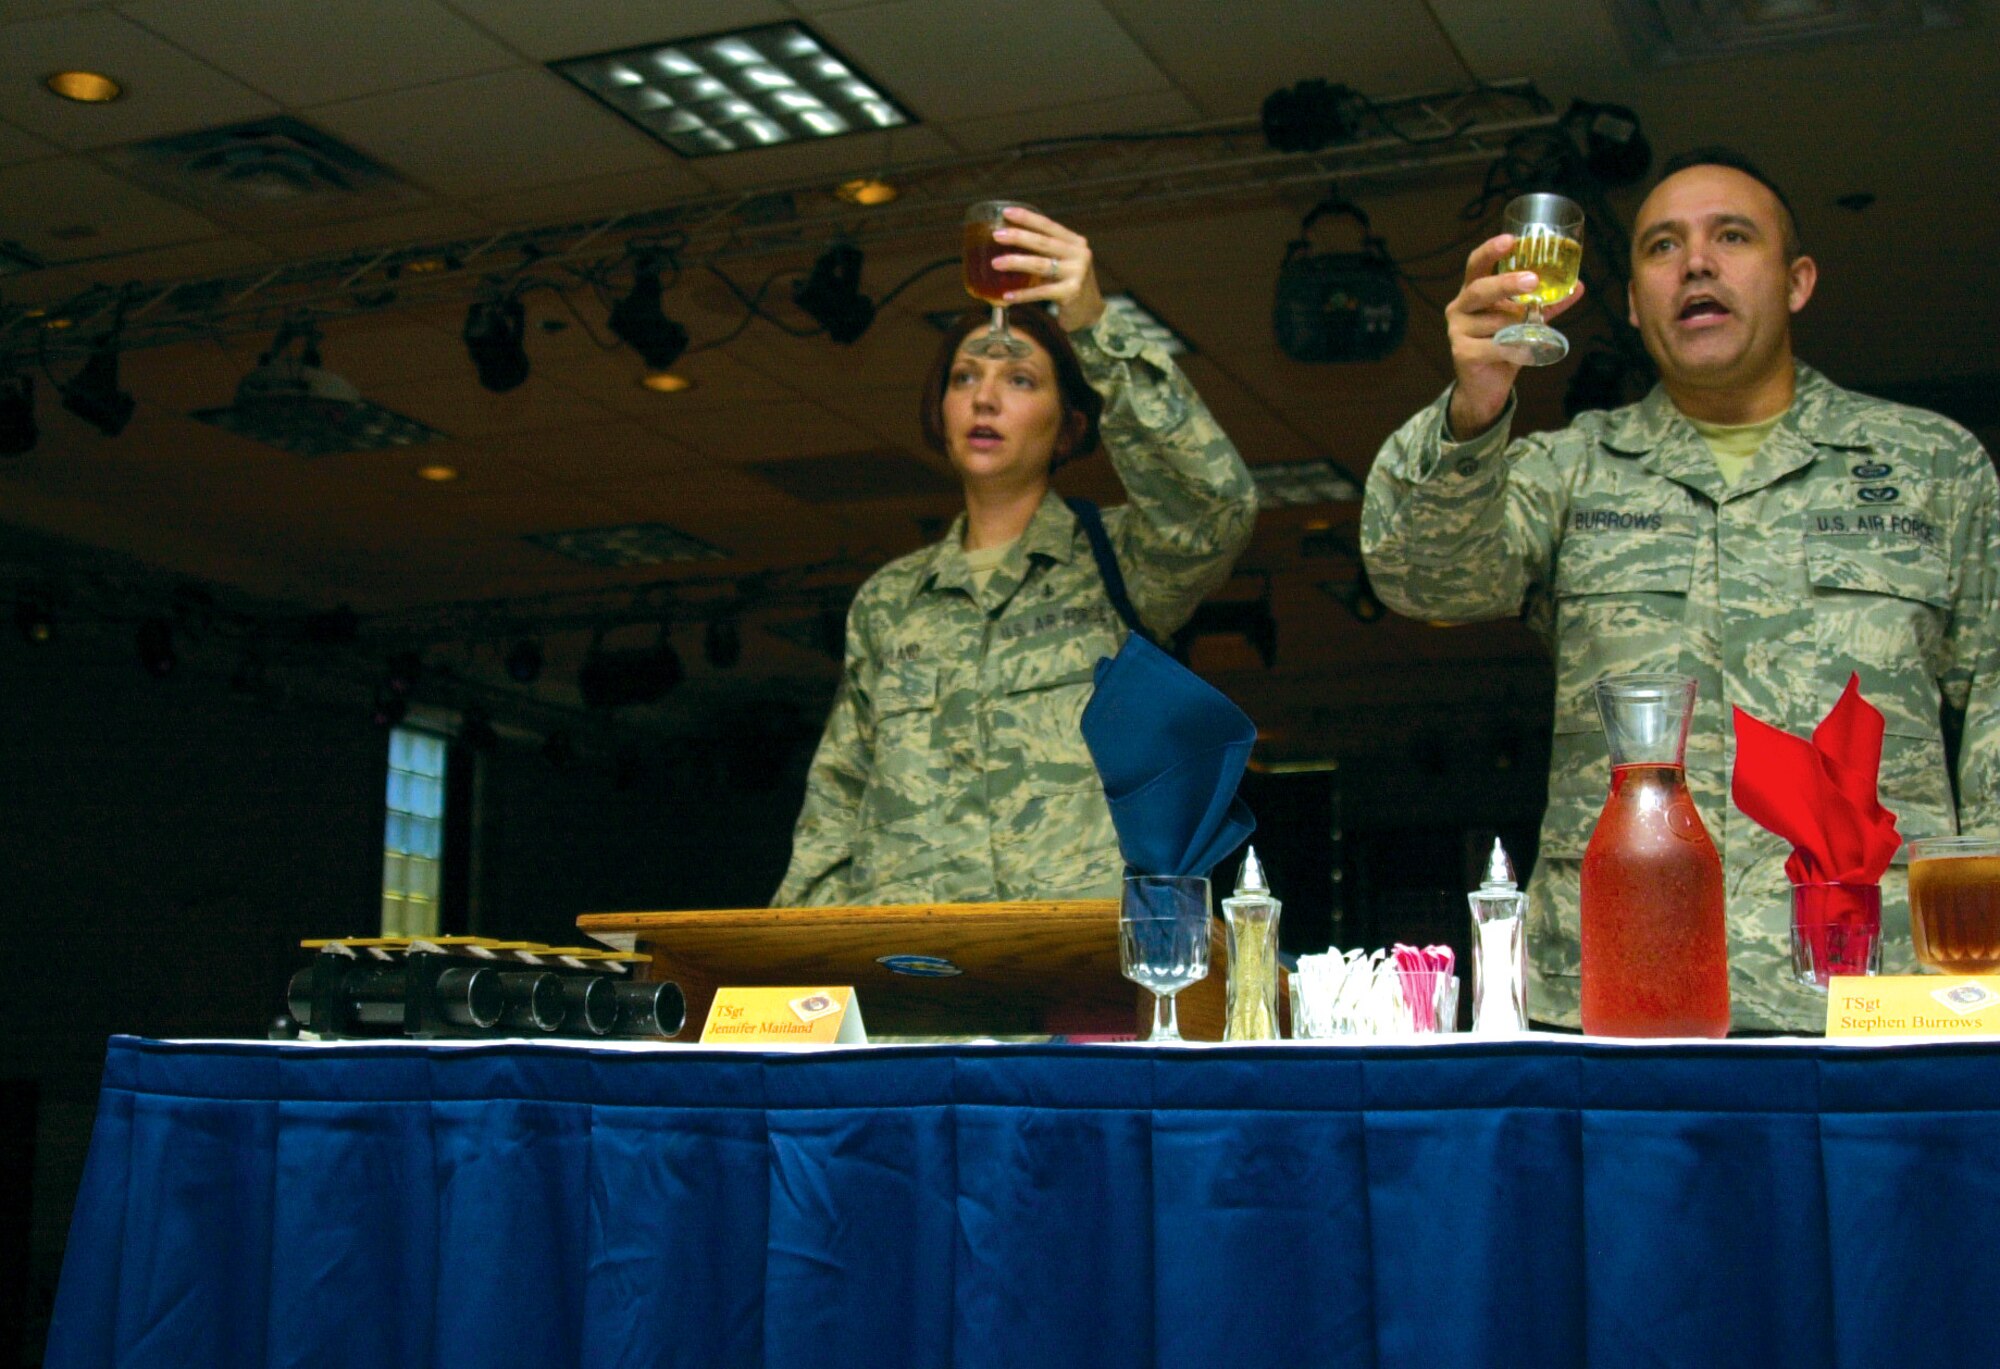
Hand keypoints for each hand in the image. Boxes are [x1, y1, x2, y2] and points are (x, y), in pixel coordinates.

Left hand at [993, 207, 1103, 332]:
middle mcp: (1079, 254)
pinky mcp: (1071, 293)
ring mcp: (1077, 274)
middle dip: (1018, 237)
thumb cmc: (1067, 284)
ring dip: (1016, 262)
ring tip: (995, 263)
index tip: (1006, 212)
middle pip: (1043, 242)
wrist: (1089, 312)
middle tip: (996, 235)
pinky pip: (1041, 292)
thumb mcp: (1062, 262)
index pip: (1048, 225)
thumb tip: (1007, 240)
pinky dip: (1023, 294)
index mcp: (1075, 242)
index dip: (1027, 218)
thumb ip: (1045, 251)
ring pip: (1041, 265)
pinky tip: (1007, 296)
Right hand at [1444, 234, 1586, 438]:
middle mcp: (1459, 308)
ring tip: (1532, 335)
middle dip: (1507, 283)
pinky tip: (1527, 352)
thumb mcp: (1526, 322)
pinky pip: (1496, 346)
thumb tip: (1579, 286)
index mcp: (1472, 293)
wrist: (1485, 389)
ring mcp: (1457, 331)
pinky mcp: (1462, 353)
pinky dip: (1516, 349)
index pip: (1476, 265)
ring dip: (1519, 328)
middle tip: (1533, 280)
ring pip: (1495, 321)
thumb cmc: (1503, 348)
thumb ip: (1547, 305)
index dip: (1491, 251)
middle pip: (1480, 289)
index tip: (1510, 240)